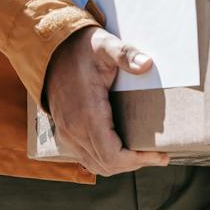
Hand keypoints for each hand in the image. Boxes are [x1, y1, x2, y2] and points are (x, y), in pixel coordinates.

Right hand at [43, 26, 168, 176]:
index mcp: (87, 113)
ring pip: (96, 165)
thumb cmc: (80, 48)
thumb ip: (125, 53)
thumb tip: (147, 64)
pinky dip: (106, 160)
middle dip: (135, 164)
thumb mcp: (104, 45)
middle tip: (158, 155)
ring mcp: (67, 132)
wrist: (49, 50)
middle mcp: (74, 128)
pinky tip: (121, 149)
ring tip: (142, 155)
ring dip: (120, 164)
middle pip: (107, 165)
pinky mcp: (65, 131)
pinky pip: (86, 157)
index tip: (159, 154)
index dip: (138, 160)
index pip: (113, 155)